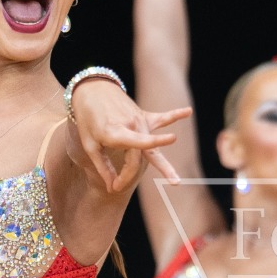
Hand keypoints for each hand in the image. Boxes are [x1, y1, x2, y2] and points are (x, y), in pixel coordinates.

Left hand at [68, 82, 191, 193]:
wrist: (91, 89)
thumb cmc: (88, 119)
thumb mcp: (90, 145)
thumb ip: (103, 167)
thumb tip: (111, 187)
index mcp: (117, 133)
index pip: (131, 160)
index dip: (125, 177)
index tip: (115, 188)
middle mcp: (133, 126)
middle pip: (146, 155)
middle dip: (149, 172)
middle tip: (175, 184)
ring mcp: (140, 120)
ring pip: (153, 145)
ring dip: (163, 162)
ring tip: (176, 178)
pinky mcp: (143, 115)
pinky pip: (162, 118)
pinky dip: (175, 115)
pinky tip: (188, 112)